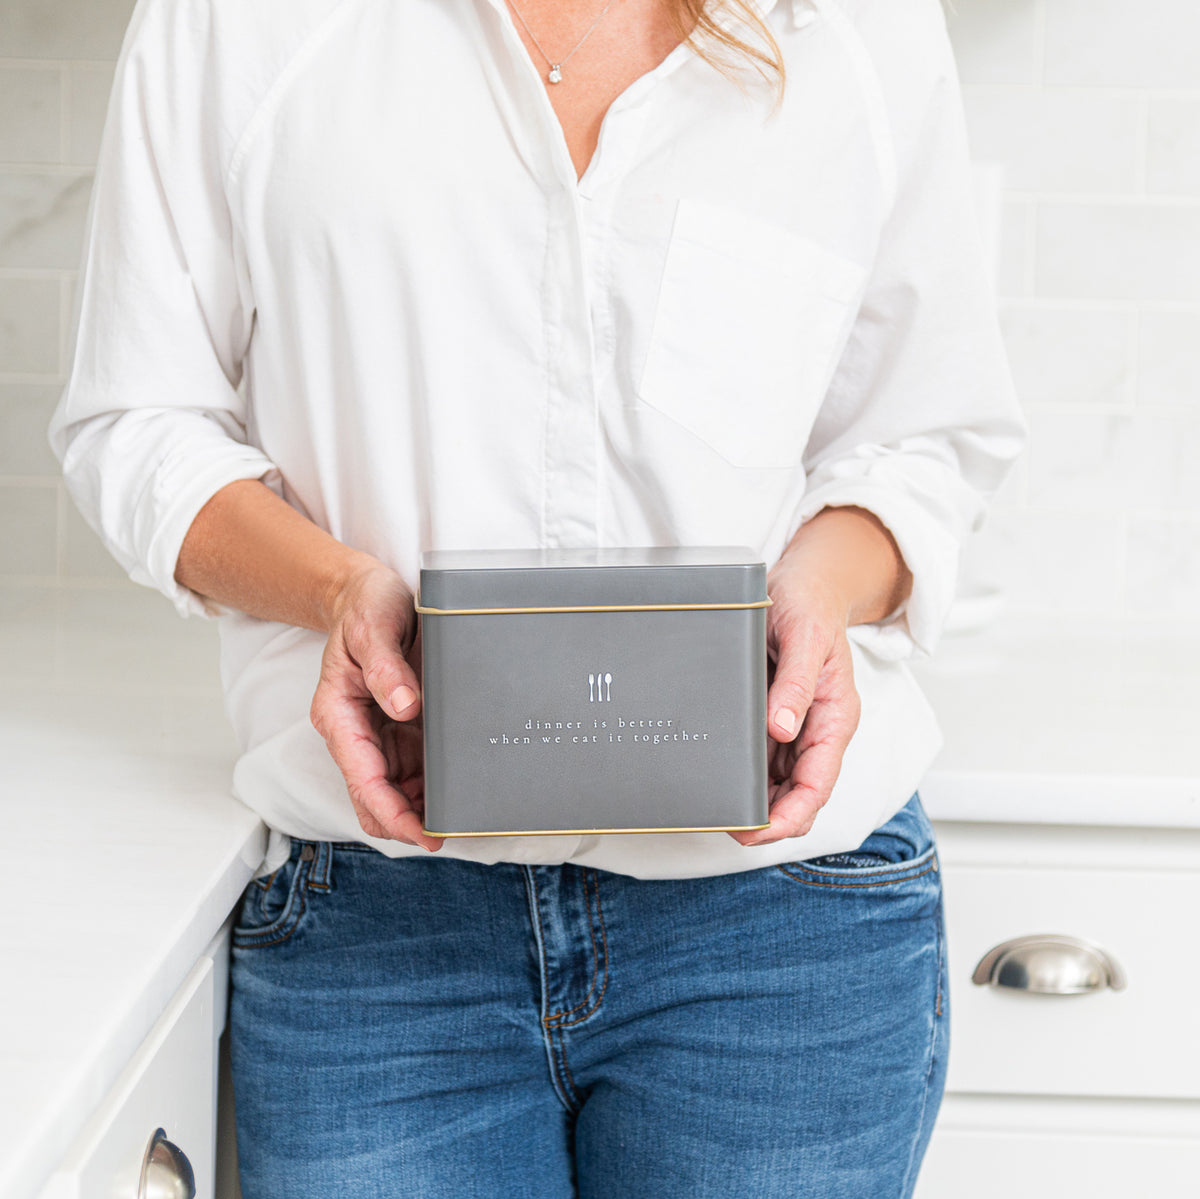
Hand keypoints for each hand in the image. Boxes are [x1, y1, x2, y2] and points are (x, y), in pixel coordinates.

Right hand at [309, 562, 442, 850]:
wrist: (370, 595)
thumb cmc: (367, 608)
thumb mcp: (374, 628)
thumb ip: (387, 667)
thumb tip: (405, 707)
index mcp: (339, 715)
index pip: (363, 780)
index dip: (393, 813)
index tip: (423, 833)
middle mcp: (356, 734)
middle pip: (375, 799)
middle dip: (406, 824)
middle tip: (448, 833)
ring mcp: (379, 736)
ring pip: (395, 793)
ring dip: (420, 811)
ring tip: (460, 818)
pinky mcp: (399, 731)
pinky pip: (413, 773)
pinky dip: (431, 789)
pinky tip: (456, 793)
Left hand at [728, 557, 860, 847]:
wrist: (805, 583)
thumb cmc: (811, 606)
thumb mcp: (805, 638)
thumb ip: (795, 684)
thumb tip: (783, 729)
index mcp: (835, 718)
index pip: (818, 786)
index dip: (789, 816)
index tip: (758, 831)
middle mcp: (817, 730)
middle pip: (799, 795)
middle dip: (768, 820)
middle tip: (727, 827)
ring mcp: (796, 728)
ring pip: (779, 784)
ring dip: (755, 803)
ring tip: (718, 812)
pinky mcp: (775, 719)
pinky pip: (763, 760)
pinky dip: (745, 777)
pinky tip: (721, 783)